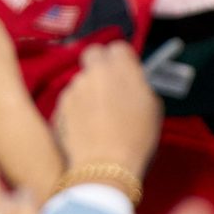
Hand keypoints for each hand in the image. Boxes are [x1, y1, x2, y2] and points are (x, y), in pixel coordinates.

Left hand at [55, 40, 161, 176]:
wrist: (105, 166)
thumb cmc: (136, 139)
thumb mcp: (153, 108)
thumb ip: (140, 86)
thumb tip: (132, 82)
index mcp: (121, 68)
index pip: (118, 48)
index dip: (121, 60)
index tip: (125, 73)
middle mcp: (95, 71)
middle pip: (94, 55)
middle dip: (99, 65)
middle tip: (108, 86)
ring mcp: (74, 87)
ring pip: (81, 79)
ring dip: (88, 90)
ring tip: (98, 116)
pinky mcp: (60, 105)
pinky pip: (70, 99)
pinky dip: (76, 109)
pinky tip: (85, 127)